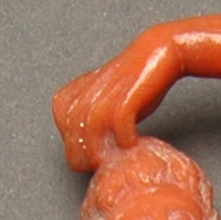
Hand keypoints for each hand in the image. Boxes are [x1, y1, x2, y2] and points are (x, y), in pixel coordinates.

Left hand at [51, 34, 180, 171]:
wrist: (159, 53)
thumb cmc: (135, 83)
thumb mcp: (105, 100)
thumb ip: (92, 119)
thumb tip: (87, 150)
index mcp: (77, 89)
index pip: (61, 122)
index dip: (73, 143)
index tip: (91, 154)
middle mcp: (88, 89)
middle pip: (73, 131)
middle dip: (85, 154)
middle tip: (102, 166)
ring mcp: (107, 91)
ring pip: (91, 129)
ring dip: (102, 151)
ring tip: (114, 161)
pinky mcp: (128, 94)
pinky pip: (119, 122)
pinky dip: (124, 138)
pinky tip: (132, 144)